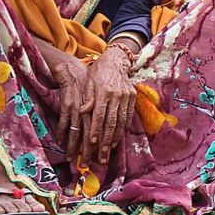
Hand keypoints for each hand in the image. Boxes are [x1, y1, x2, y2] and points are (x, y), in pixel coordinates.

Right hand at [49, 54, 91, 160]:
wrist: (73, 69)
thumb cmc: (86, 85)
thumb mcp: (97, 98)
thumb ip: (99, 114)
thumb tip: (104, 131)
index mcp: (99, 111)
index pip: (101, 133)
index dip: (99, 147)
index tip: (98, 159)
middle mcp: (90, 111)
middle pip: (89, 136)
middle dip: (87, 152)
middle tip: (85, 165)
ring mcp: (77, 108)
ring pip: (76, 132)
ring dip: (73, 147)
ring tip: (71, 159)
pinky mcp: (66, 105)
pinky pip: (63, 122)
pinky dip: (61, 133)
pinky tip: (59, 142)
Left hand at [76, 49, 137, 166]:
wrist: (116, 60)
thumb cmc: (98, 72)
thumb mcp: (89, 82)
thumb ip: (87, 98)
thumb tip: (82, 111)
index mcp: (103, 90)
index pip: (99, 114)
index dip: (96, 129)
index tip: (92, 142)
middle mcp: (116, 94)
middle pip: (111, 121)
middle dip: (106, 140)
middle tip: (102, 154)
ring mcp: (126, 96)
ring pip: (121, 121)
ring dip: (115, 137)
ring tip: (109, 149)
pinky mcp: (132, 96)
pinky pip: (128, 116)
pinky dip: (123, 128)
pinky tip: (118, 137)